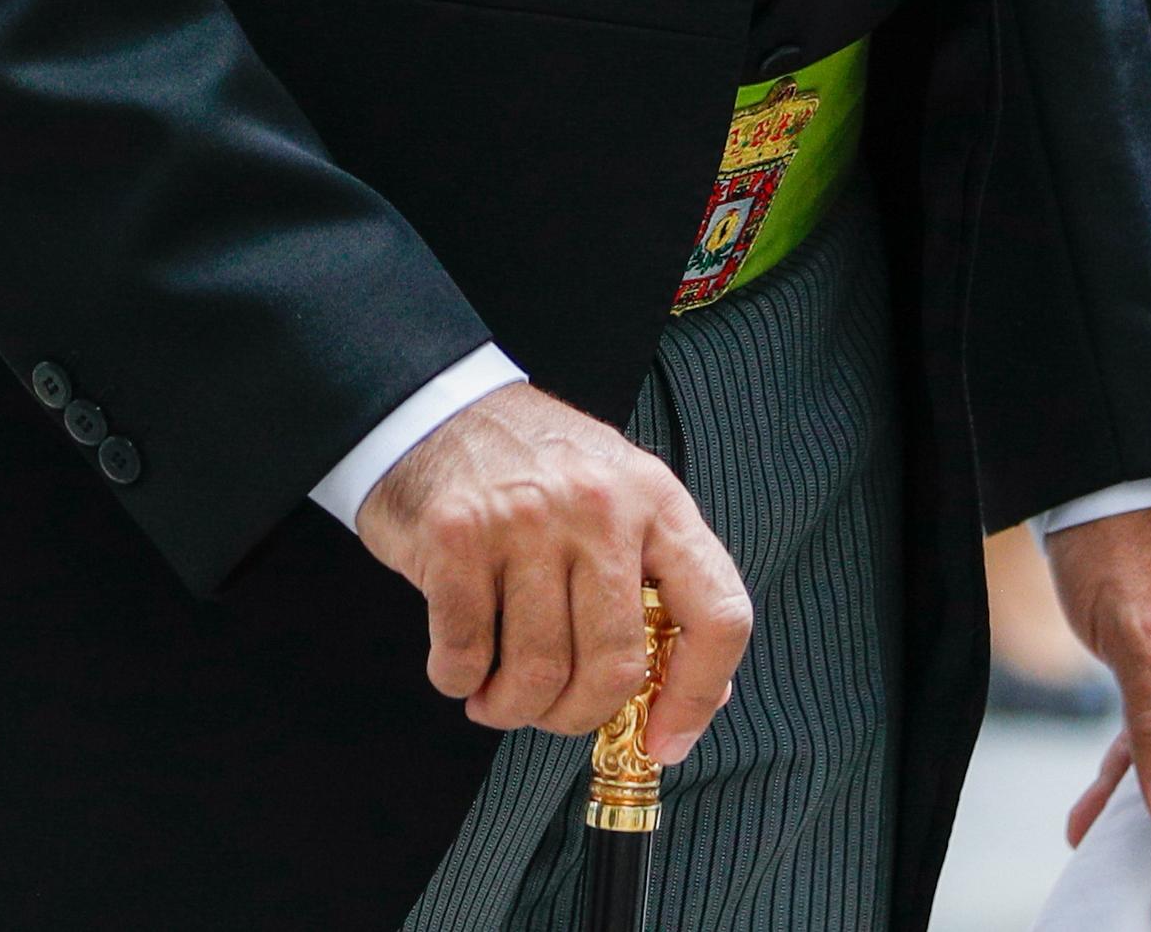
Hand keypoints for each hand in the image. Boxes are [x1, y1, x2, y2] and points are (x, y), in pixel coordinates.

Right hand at [351, 380, 751, 761]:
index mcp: (656, 499)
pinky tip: (459, 664)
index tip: (663, 742)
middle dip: (576, 715)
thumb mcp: (617, 499)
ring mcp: (527, 519)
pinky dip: (459, 681)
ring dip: (511, 707)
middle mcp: (599, 506)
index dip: (697, 696)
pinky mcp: (457, 536)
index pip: (717, 613)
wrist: (433, 409)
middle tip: (550, 713)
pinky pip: (466, 655)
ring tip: (496, 695)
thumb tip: (697, 693)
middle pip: (615, 666)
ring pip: (538, 673)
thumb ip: (659, 583)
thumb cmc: (531, 470)